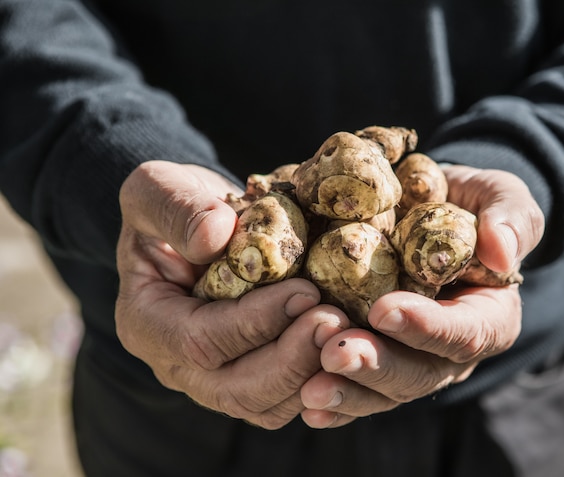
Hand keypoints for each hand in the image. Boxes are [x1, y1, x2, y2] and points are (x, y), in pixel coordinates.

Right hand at [115, 160, 348, 428]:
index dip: (256, 321)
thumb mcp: (157, 188)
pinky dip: (318, 377)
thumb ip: (176, 208)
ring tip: (347, 331)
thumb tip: (215, 238)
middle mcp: (177, 364)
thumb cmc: (173, 206)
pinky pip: (283, 397)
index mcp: (148, 322)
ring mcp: (212, 377)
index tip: (305, 290)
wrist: (197, 226)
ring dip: (311, 374)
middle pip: (235, 390)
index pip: (200, 339)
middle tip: (336, 321)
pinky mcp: (247, 376)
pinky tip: (346, 342)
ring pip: (265, 405)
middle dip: (291, 360)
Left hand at [300, 165, 544, 427]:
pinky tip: (305, 406)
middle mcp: (449, 350)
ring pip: (384, 392)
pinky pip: (359, 390)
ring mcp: (412, 360)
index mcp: (487, 316)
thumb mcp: (500, 197)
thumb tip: (502, 254)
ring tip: (309, 390)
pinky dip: (334, 404)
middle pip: (419, 373)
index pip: (464, 332)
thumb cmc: (468, 204)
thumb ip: (511, 219)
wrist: (428, 212)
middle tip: (335, 355)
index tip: (383, 310)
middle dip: (376, 367)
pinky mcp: (379, 359)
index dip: (425, 327)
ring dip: (347, 392)